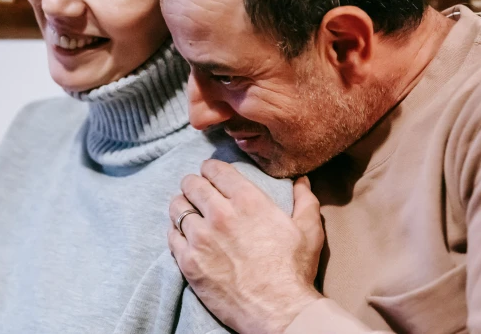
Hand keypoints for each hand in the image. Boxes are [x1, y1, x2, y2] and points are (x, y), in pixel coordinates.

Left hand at [168, 160, 324, 333]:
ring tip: (184, 208)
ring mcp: (201, 238)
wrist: (279, 311)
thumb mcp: (309, 230)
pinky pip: (171, 236)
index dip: (210, 168)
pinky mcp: (189, 262)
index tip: (208, 171)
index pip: (215, 170)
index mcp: (248, 200)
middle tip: (194, 188)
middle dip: (192, 183)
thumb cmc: (294, 271)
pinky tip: (181, 233)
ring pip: (177, 208)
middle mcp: (220, 214)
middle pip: (192, 184)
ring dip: (181, 205)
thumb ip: (305, 200)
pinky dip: (175, 231)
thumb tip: (302, 180)